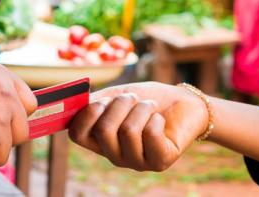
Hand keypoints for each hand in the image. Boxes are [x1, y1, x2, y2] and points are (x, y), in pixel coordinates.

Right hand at [69, 82, 207, 171]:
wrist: (182, 103)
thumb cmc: (146, 99)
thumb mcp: (117, 96)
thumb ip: (95, 101)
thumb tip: (76, 102)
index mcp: (99, 140)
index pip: (77, 134)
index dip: (86, 115)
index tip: (101, 101)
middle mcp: (114, 155)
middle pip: (103, 130)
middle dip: (120, 105)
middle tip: (133, 98)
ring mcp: (136, 162)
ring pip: (128, 131)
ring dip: (141, 109)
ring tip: (149, 106)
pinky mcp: (159, 162)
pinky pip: (150, 135)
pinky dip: (155, 118)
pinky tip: (160, 120)